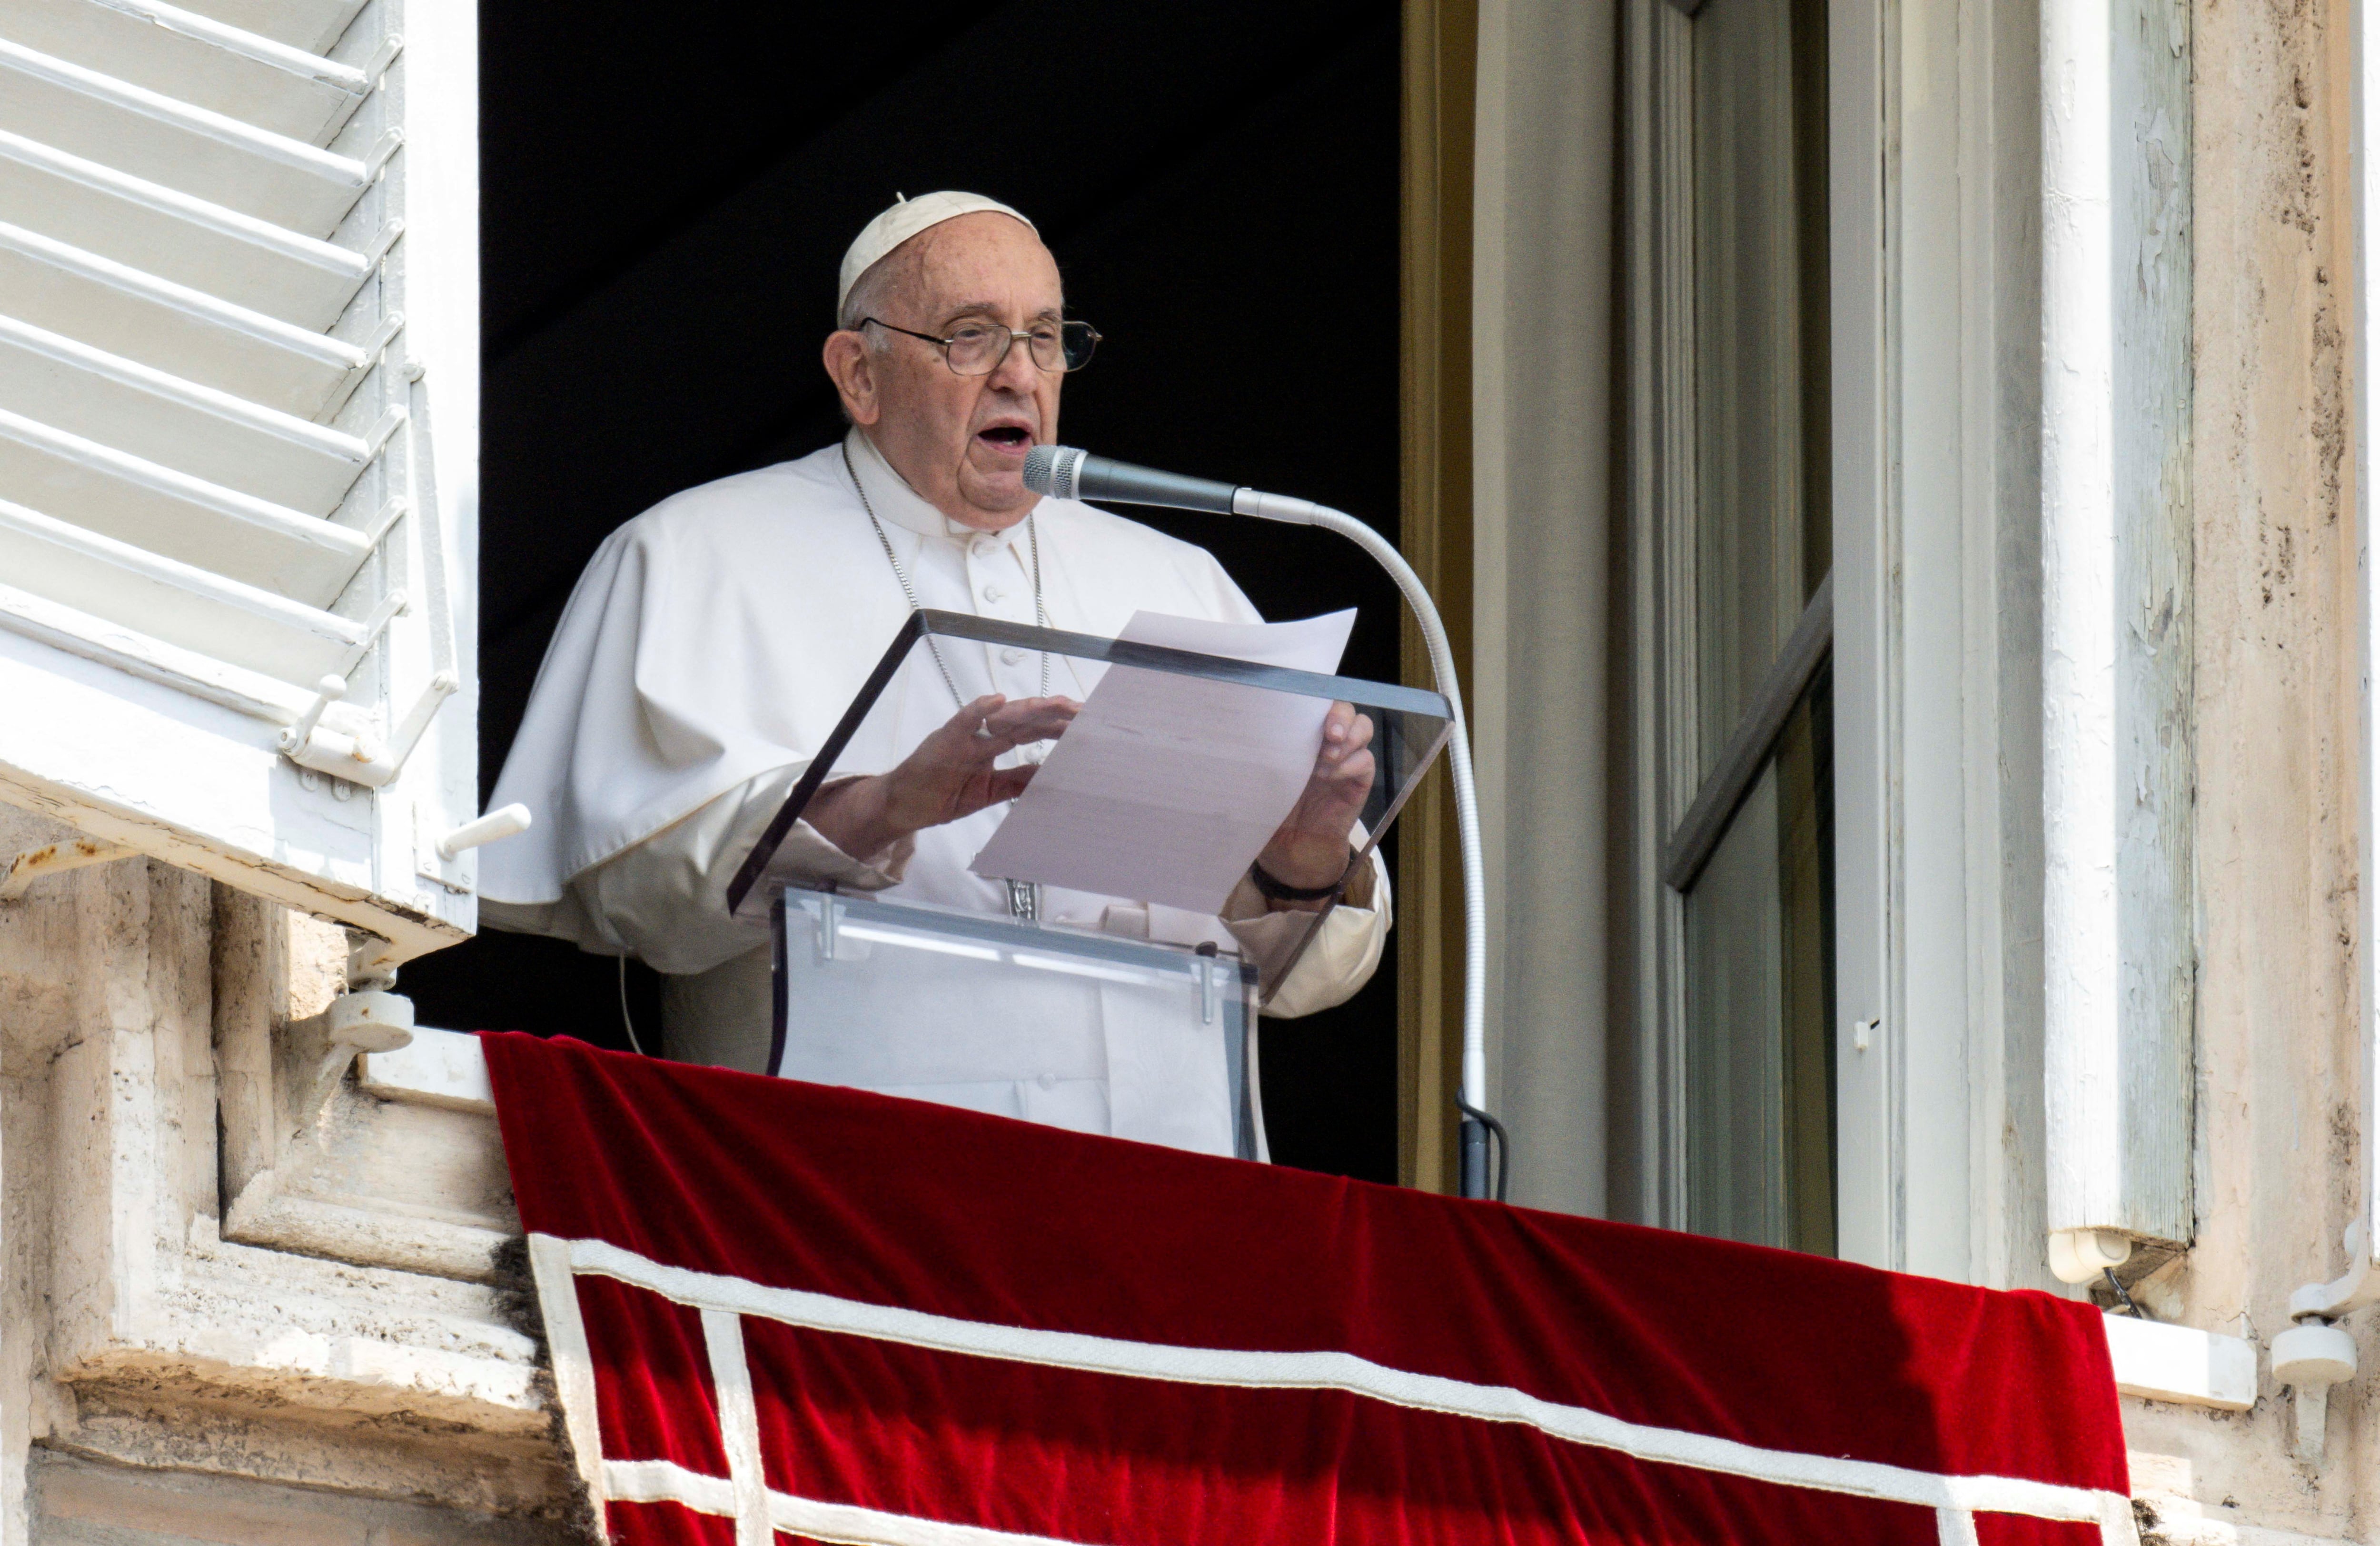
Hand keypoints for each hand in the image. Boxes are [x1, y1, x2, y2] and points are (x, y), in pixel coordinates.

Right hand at [805, 693, 1077, 860]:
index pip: (1035, 732)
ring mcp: (966, 736)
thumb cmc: (942, 793)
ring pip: (1002, 718)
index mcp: (996, 746)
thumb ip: (1018, 781)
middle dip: (1054, 715)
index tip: (1088, 727)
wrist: (904, 805)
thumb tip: (1051, 776)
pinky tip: (998, 701)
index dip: (1060, 729)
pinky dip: (979, 710)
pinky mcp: (944, 741)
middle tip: (1084, 711)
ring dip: (1029, 710)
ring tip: (1055, 703)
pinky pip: (963, 722)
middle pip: (1026, 720)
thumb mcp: (990, 792)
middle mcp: (984, 736)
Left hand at [1254, 702, 1374, 906]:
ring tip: (1327, 758)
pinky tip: (1331, 778)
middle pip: (1345, 709)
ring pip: (1363, 727)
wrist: (1291, 851)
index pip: (1316, 703)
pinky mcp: (1359, 780)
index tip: (1305, 712)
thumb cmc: (1272, 812)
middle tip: (1328, 735)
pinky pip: (1365, 761)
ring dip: (1349, 738)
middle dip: (1339, 716)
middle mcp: (1326, 742)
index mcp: (1300, 736)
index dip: (1317, 700)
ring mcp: (1344, 759)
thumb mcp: (1261, 782)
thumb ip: (1261, 759)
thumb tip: (1243, 737)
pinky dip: (1350, 765)